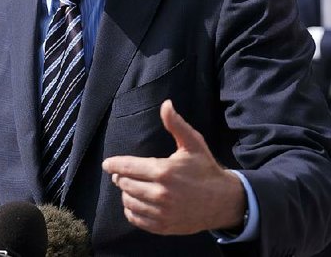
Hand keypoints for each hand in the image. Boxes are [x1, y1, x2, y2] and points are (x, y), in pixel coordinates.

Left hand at [101, 100, 245, 234]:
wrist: (222, 201)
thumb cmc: (205, 169)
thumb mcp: (193, 143)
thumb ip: (176, 124)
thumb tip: (166, 104)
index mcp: (163, 171)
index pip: (127, 168)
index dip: (114, 165)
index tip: (107, 164)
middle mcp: (160, 193)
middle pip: (125, 184)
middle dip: (121, 177)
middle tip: (123, 174)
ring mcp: (161, 212)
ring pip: (129, 201)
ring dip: (126, 193)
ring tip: (131, 186)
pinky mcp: (163, 226)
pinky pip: (136, 219)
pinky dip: (131, 210)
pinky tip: (136, 202)